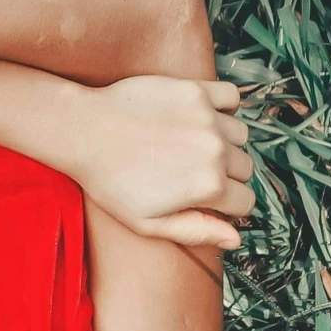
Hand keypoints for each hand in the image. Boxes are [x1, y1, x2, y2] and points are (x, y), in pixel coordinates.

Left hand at [65, 77, 254, 248]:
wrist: (85, 133)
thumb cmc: (110, 184)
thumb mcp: (149, 223)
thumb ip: (197, 231)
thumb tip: (236, 239)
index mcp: (208, 187)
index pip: (245, 201)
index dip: (228, 206)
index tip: (210, 201)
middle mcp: (215, 151)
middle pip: (245, 168)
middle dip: (227, 176)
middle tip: (194, 174)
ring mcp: (208, 118)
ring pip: (240, 135)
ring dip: (226, 143)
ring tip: (194, 146)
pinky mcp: (196, 91)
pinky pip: (232, 97)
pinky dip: (225, 107)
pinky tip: (204, 118)